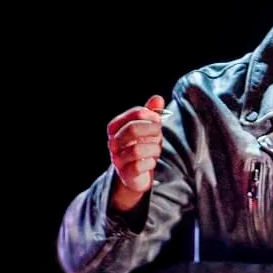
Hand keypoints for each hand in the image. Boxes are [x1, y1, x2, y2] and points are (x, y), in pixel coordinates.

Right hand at [107, 95, 164, 210]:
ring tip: (156, 150)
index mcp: (116, 127)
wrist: (137, 174)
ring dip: (154, 149)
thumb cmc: (142, 146)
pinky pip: (139, 166)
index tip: (158, 120)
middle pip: (133, 129)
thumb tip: (158, 98)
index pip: (136, 113)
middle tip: (159, 134)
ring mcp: (117, 159)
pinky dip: (150, 163)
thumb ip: (151, 114)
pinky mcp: (125, 174)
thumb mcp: (148, 129)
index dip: (152, 115)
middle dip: (152, 130)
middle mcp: (113, 143)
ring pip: (137, 150)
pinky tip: (152, 162)